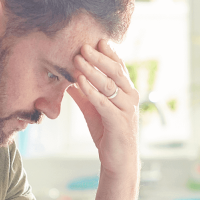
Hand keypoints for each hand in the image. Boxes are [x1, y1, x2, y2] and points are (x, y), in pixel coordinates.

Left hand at [66, 39, 140, 179]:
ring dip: (92, 70)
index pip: (118, 67)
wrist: (118, 159)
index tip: (95, 40)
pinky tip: (80, 81)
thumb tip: (68, 79)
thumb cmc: (108, 133)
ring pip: (109, 85)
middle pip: (114, 71)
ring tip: (78, 59)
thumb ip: (84, 94)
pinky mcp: (119, 121)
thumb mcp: (93, 109)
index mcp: (127, 91)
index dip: (108, 53)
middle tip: (83, 45)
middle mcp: (130, 97)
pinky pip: (104, 102)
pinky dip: (91, 91)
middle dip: (98, 57)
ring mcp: (127, 109)